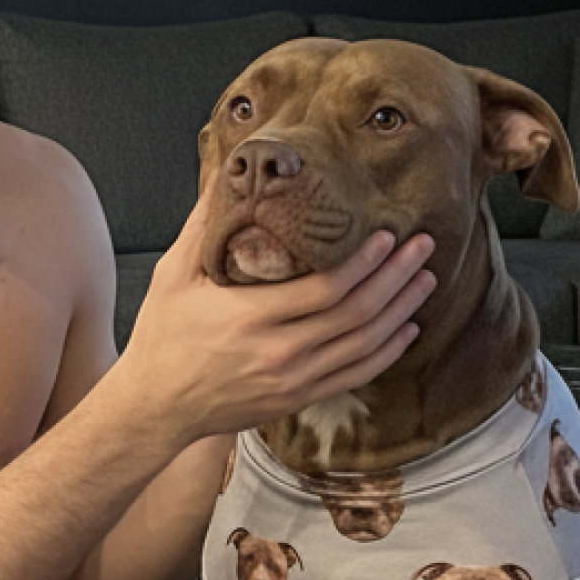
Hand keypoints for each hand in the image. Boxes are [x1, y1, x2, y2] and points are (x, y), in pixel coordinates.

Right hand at [116, 192, 435, 447]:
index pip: (325, 290)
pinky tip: (406, 329)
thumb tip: (224, 173)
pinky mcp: (297, 399)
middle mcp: (277, 353)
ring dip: (401, 310)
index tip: (387, 236)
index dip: (363, 263)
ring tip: (424, 279)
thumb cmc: (161, 338)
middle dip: (396, 277)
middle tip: (422, 247)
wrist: (155, 407)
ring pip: (364, 345)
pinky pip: (355, 376)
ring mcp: (291, 380)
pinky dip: (387, 352)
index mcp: (248, 317)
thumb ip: (201, 226)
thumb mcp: (171, 276)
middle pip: (356, 314)